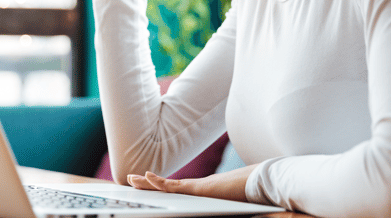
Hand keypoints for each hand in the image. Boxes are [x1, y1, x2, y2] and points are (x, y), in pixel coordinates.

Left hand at [125, 165, 255, 202]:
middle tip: (131, 179)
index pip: (175, 190)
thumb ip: (219, 208)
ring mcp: (196, 187)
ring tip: (132, 179)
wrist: (259, 183)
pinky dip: (160, 182)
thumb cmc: (249, 196)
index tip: (147, 184)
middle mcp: (196, 188)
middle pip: (166, 185)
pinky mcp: (199, 188)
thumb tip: (220, 213)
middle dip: (147, 184)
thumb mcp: (229, 207)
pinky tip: (148, 177)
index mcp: (201, 192)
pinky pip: (175, 186)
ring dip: (147, 182)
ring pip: (166, 185)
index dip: (160, 186)